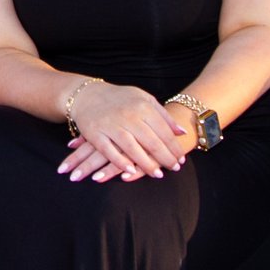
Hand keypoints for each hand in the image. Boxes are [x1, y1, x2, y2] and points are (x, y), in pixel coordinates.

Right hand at [56, 82, 190, 181]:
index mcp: (142, 106)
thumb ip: (163, 116)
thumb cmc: (120, 98)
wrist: (88, 95)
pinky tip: (131, 171)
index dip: (174, 147)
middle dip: (165, 158)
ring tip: (158, 174)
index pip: (164, 131)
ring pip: (132, 149)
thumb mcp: (144, 99)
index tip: (181, 158)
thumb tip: (181, 132)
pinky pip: (109, 152)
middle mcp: (128, 116)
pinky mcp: (95, 134)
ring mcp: (111, 125)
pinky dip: (120, 162)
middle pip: (151, 142)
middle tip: (174, 169)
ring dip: (147, 164)